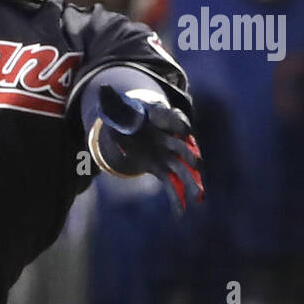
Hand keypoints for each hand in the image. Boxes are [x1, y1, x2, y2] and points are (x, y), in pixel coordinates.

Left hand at [92, 84, 203, 214]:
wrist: (134, 125)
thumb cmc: (126, 114)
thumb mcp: (115, 107)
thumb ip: (111, 101)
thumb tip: (103, 89)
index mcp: (160, 118)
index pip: (172, 119)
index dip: (177, 124)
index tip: (183, 130)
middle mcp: (169, 137)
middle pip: (183, 145)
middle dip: (190, 154)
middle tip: (198, 164)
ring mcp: (168, 154)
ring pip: (182, 168)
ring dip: (191, 182)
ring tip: (199, 197)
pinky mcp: (161, 168)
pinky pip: (172, 185)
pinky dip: (176, 199)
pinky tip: (180, 214)